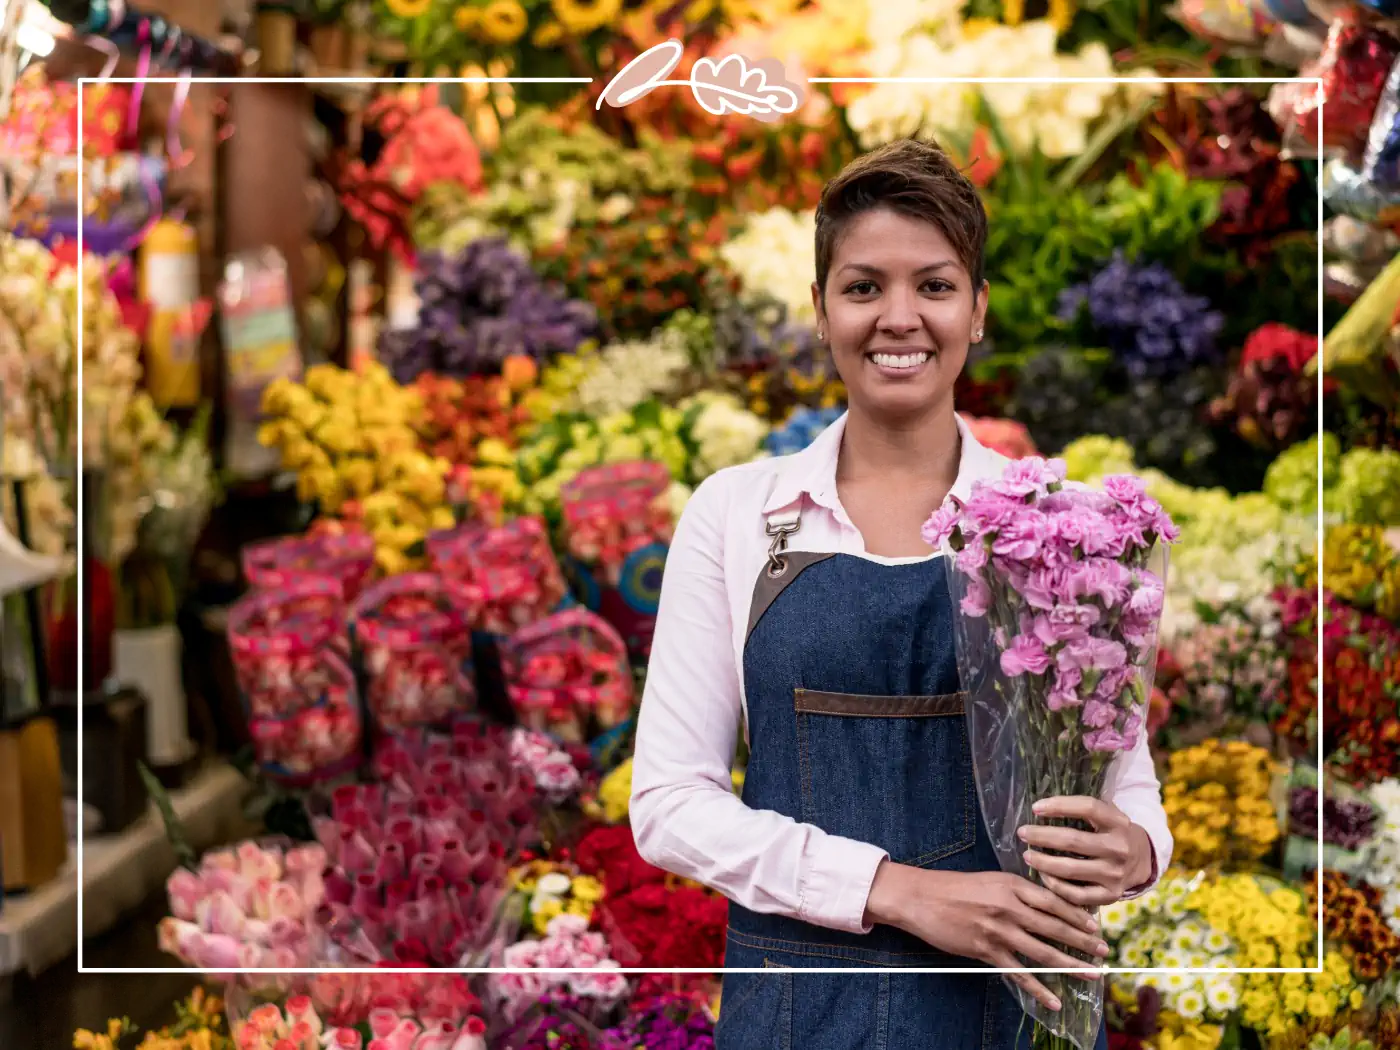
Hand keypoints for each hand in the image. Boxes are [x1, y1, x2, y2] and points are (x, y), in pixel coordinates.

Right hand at [863, 860, 1106, 1011]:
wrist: (920, 897)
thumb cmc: (952, 887)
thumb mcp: (989, 880)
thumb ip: (1016, 891)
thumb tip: (1044, 904)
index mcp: (1011, 884)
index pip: (1053, 901)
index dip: (1077, 915)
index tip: (1095, 926)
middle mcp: (1009, 906)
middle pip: (1054, 926)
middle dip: (1083, 941)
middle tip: (1103, 951)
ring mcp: (998, 930)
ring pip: (1042, 951)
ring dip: (1070, 965)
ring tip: (1092, 974)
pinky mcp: (986, 950)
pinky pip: (1018, 973)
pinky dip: (1039, 988)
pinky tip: (1054, 1000)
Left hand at [1018, 796, 1153, 907]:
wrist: (1143, 862)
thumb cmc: (1114, 833)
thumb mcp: (1109, 815)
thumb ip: (1086, 809)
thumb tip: (1044, 804)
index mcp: (1119, 823)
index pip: (1088, 808)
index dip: (1060, 805)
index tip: (1035, 808)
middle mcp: (1119, 848)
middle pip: (1073, 841)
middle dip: (1042, 836)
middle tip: (1022, 832)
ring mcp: (1115, 874)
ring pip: (1070, 870)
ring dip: (1043, 862)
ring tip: (1027, 855)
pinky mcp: (1110, 895)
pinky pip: (1076, 894)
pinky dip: (1055, 886)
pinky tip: (1043, 875)